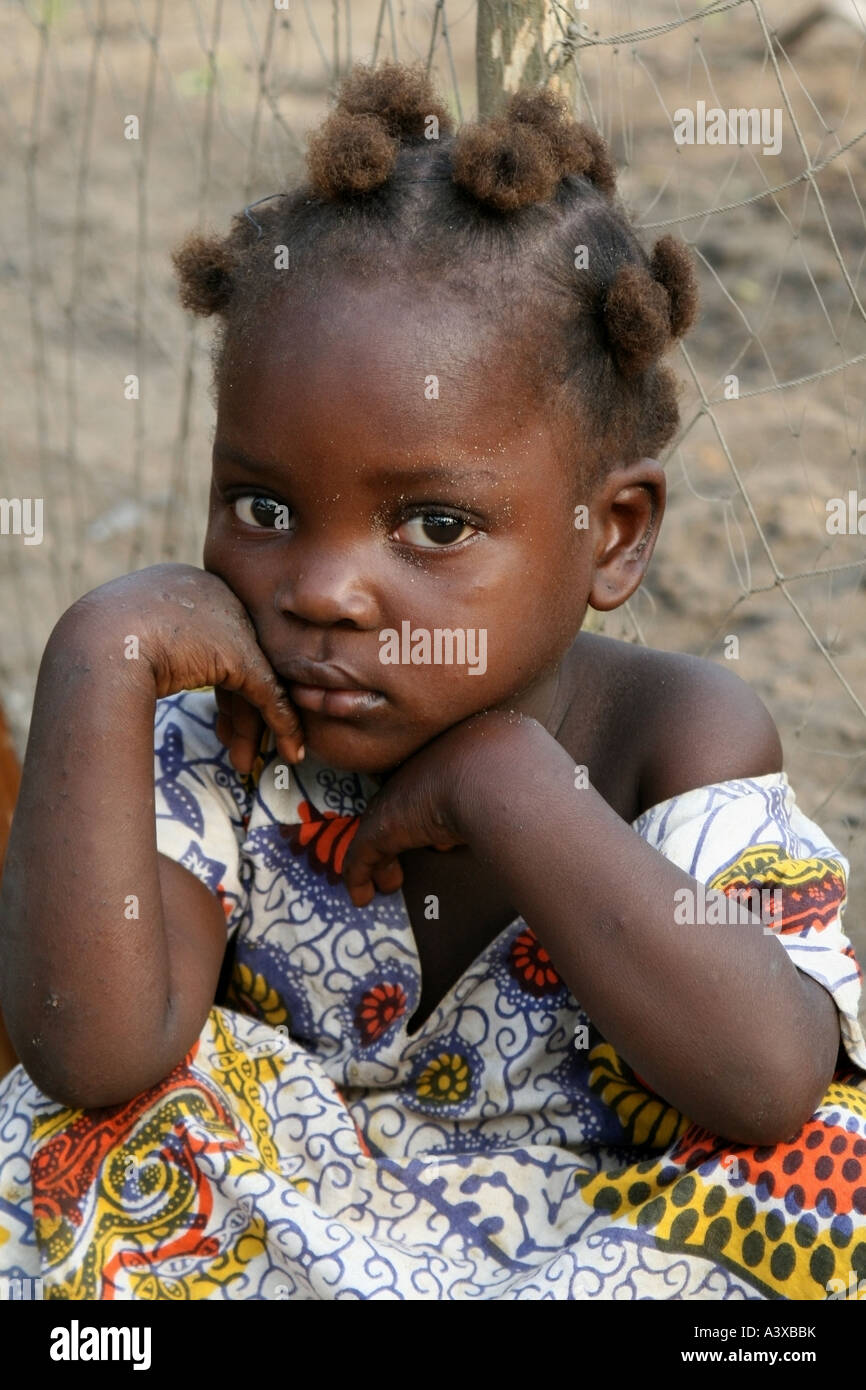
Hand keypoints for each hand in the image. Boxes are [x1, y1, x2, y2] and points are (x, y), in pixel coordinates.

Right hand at [64, 563, 303, 773]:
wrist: (95, 644)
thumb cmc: (100, 647)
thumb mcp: (136, 645)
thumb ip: (160, 651)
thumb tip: (161, 668)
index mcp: (187, 586)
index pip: (216, 642)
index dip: (221, 687)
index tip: (220, 722)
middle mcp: (214, 597)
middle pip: (236, 662)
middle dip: (239, 714)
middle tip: (240, 752)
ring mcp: (230, 622)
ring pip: (253, 680)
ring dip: (251, 729)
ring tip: (244, 764)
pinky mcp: (240, 653)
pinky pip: (266, 692)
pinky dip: (280, 723)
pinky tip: (291, 751)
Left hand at [340, 709, 540, 906]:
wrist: (497, 772)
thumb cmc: (521, 774)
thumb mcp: (523, 781)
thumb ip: (525, 795)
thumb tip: (561, 804)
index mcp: (453, 758)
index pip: (435, 786)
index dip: (434, 816)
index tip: (441, 841)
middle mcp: (421, 774)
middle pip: (402, 806)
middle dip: (401, 836)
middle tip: (402, 863)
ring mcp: (399, 799)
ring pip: (379, 832)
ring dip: (381, 862)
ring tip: (388, 883)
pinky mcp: (382, 827)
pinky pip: (362, 856)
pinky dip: (359, 876)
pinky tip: (361, 897)